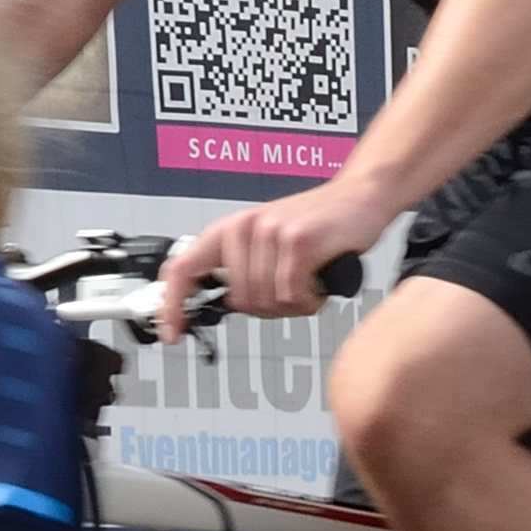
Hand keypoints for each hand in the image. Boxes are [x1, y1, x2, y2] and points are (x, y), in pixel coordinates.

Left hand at [150, 186, 383, 336]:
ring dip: (296, 304)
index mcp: (229, 230)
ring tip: (310, 281)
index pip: (183, 268)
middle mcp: (244, 227)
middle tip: (295, 290)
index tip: (170, 333)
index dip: (172, 305)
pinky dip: (310, 299)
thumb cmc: (317, 226)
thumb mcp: (269, 243)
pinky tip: (320, 281)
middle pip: (241, 302)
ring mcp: (270, 232)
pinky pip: (293, 295)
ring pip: (269, 302)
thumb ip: (244, 270)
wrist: (360, 196)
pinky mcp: (297, 241)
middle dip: (272, 308)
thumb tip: (226, 304)